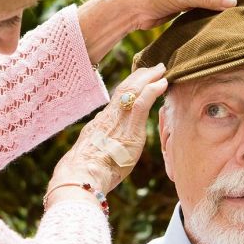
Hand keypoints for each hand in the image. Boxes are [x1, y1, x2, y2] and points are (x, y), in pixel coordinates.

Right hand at [47, 63, 167, 204]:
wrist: (81, 176)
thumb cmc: (84, 173)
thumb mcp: (91, 156)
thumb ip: (99, 147)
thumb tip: (100, 146)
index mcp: (100, 124)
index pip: (117, 100)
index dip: (130, 87)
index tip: (139, 80)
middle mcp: (107, 117)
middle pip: (124, 89)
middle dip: (140, 76)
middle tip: (154, 68)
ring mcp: (117, 120)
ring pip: (133, 90)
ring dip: (148, 77)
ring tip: (160, 70)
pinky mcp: (129, 129)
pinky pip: (142, 102)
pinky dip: (153, 90)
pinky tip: (162, 83)